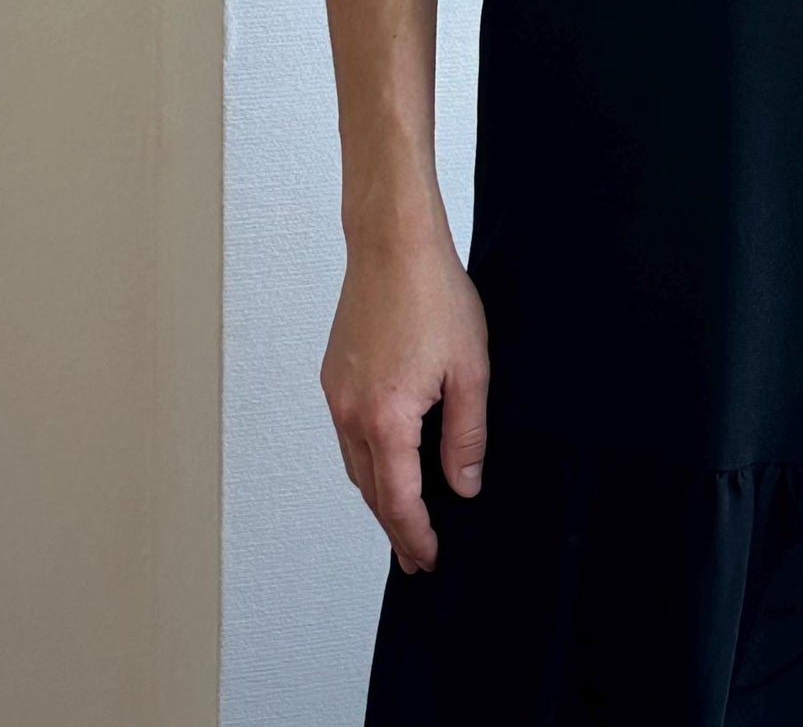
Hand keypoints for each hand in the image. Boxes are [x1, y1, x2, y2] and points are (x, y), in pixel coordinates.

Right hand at [320, 231, 488, 574]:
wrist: (392, 244)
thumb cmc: (433, 296)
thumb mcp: (470, 369)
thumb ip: (466, 435)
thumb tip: (464, 485)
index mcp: (386, 419)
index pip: (399, 500)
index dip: (415, 535)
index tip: (430, 559)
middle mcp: (351, 413)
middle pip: (370, 490)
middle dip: (395, 526)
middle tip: (417, 555)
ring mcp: (337, 394)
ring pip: (355, 464)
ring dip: (378, 495)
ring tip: (403, 517)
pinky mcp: (333, 375)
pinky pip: (347, 435)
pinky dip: (366, 460)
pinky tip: (387, 459)